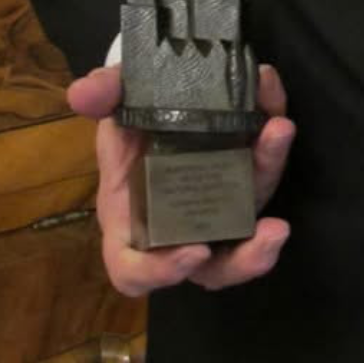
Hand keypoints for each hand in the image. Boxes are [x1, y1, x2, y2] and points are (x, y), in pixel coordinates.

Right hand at [68, 61, 295, 295]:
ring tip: (281, 139)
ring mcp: (222, 209)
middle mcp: (183, 227)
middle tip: (272, 232)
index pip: (137, 272)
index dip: (162, 272)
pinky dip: (274, 144)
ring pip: (252, 225)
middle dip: (246, 258)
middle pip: (215, 265)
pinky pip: (267, 170)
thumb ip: (102, 99)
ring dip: (272, 184)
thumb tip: (82, 91)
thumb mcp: (112, 111)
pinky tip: (277, 113)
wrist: (158, 103)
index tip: (194, 251)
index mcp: (134, 225)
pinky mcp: (250, 180)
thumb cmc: (127, 127)